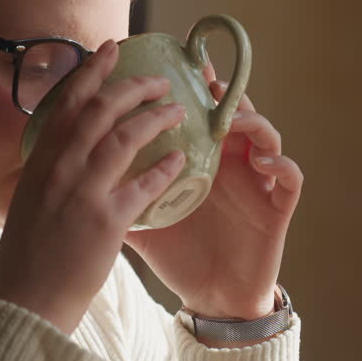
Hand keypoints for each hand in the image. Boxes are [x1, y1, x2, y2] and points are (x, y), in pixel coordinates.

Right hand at [0, 40, 189, 333]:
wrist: (24, 302)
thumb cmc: (28, 256)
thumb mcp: (31, 200)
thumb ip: (50, 171)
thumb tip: (68, 149)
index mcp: (39, 162)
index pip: (67, 103)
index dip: (92, 72)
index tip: (112, 49)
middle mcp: (58, 170)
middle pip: (100, 111)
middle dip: (133, 87)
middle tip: (160, 80)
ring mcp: (81, 193)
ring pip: (124, 139)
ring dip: (155, 119)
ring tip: (179, 112)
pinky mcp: (105, 223)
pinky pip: (143, 187)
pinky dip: (164, 170)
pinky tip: (181, 162)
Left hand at [125, 74, 302, 319]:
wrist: (211, 299)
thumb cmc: (178, 255)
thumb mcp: (141, 219)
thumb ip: (116, 192)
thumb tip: (71, 173)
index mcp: (199, 158)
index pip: (196, 112)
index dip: (189, 86)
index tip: (171, 61)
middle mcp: (230, 162)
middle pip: (234, 111)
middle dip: (223, 91)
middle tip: (206, 80)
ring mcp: (257, 182)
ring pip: (266, 134)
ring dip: (252, 120)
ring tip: (230, 119)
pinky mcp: (278, 207)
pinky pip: (290, 176)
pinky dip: (280, 164)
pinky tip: (261, 162)